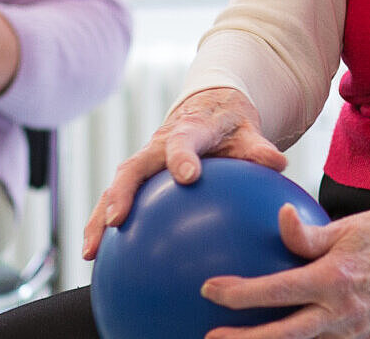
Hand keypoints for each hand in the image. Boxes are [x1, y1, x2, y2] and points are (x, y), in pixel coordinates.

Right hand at [81, 87, 287, 258]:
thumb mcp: (249, 132)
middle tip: (116, 221)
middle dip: (121, 194)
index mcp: (188, 131)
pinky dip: (101, 228)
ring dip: (98, 218)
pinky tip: (97, 260)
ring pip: (113, 189)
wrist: (206, 110)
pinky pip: (115, 203)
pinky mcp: (136, 179)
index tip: (187, 176)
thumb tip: (279, 163)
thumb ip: (259, 150)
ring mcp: (142, 163)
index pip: (183, 142)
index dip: (182, 157)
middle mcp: (156, 146)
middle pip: (132, 169)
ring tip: (90, 252)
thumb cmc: (230, 126)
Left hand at [199, 204, 369, 338]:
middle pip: (284, 336)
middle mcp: (342, 312)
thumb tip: (281, 217)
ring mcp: (352, 332)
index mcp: (336, 279)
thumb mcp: (349, 226)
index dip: (241, 293)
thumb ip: (308, 233)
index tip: (209, 288)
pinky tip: (273, 336)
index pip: (278, 291)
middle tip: (210, 338)